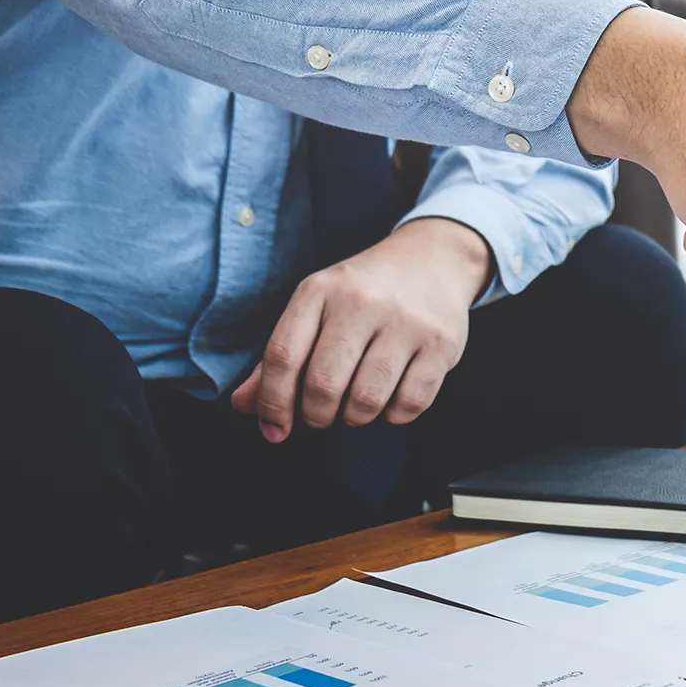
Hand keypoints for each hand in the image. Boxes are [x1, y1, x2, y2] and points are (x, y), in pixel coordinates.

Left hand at [230, 218, 490, 441]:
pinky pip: (410, 404)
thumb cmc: (365, 291)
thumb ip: (278, 357)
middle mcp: (362, 302)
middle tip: (321, 416)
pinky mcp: (441, 343)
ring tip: (356, 404)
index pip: (283, 356)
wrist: (434, 257)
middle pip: (323, 385)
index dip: (272, 402)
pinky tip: (391, 397)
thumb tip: (243, 406)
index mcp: (320, 290)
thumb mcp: (316, 307)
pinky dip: (394, 415)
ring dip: (355, 417)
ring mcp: (406, 323)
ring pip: (367, 401)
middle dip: (316, 416)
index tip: (274, 429)